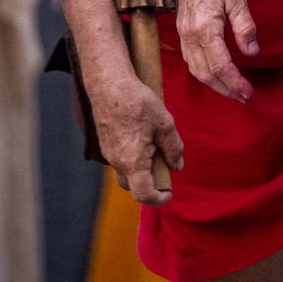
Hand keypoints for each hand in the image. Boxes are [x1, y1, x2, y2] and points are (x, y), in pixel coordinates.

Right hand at [85, 57, 183, 204]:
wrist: (108, 83)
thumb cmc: (137, 101)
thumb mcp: (164, 123)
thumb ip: (173, 148)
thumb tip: (177, 165)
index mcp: (132, 162)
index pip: (143, 195)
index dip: (159, 198)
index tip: (170, 190)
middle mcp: (116, 162)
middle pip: (133, 186)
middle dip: (150, 183)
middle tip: (165, 166)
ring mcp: (108, 152)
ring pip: (126, 172)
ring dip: (141, 169)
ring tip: (155, 146)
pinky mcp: (105, 142)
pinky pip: (120, 159)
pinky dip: (133, 157)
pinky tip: (142, 136)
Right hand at [177, 0, 258, 102]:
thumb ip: (245, 28)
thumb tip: (251, 53)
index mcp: (204, 28)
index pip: (220, 66)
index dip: (234, 83)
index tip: (248, 93)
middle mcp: (189, 34)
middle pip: (205, 73)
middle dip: (224, 89)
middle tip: (243, 97)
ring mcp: (183, 31)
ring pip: (195, 68)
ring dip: (213, 83)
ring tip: (231, 90)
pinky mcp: (181, 27)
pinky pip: (189, 58)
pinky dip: (202, 71)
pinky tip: (214, 72)